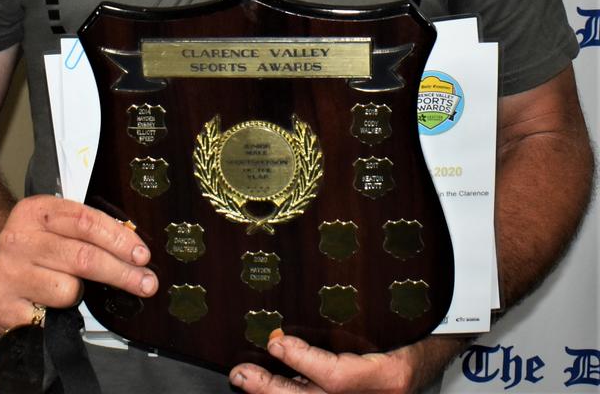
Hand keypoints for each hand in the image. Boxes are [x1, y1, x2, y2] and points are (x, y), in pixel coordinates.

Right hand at [0, 195, 157, 332]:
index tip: (142, 255)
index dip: (119, 239)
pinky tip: (50, 309)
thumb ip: (86, 228)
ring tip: (70, 288)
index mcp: (36, 210)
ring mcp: (7, 273)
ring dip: (80, 294)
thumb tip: (133, 249)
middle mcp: (18, 239)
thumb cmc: (32, 241)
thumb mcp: (53, 220)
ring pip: (67, 290)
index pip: (86, 221)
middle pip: (83, 257)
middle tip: (146, 283)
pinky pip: (46, 318)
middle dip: (121, 273)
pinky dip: (56, 316)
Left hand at [230, 333, 420, 393]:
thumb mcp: (399, 317)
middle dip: (274, 391)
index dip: (304, 363)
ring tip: (246, 379)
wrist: (438, 350)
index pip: (339, 379)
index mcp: (390, 377)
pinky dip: (293, 393)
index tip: (277, 344)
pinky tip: (272, 385)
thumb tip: (314, 299)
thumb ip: (362, 314)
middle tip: (243, 373)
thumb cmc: (421, 325)